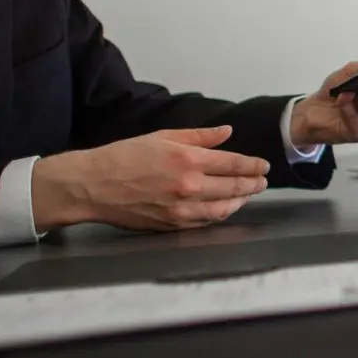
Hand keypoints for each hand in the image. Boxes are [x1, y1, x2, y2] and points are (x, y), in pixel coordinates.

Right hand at [32, 127, 270, 231]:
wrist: (93, 185)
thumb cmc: (124, 157)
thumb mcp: (163, 136)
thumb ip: (200, 136)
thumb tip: (227, 132)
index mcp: (188, 160)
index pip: (234, 164)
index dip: (253, 165)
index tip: (263, 165)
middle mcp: (189, 186)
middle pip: (235, 187)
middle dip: (253, 184)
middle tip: (262, 181)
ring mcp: (182, 209)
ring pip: (224, 208)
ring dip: (241, 201)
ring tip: (248, 194)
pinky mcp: (173, 225)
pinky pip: (206, 221)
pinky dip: (221, 213)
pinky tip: (226, 207)